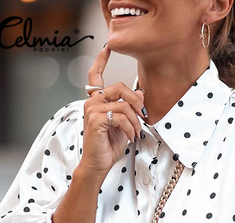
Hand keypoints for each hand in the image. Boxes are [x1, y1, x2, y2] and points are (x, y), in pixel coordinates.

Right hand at [81, 44, 147, 178]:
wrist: (99, 163)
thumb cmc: (109, 145)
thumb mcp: (124, 124)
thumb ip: (130, 108)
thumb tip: (141, 93)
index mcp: (97, 101)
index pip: (95, 76)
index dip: (101, 60)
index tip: (108, 47)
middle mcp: (92, 102)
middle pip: (120, 88)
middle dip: (137, 102)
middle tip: (143, 117)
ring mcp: (92, 109)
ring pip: (124, 104)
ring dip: (135, 121)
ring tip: (135, 133)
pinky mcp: (95, 119)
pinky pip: (121, 116)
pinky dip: (130, 127)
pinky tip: (130, 136)